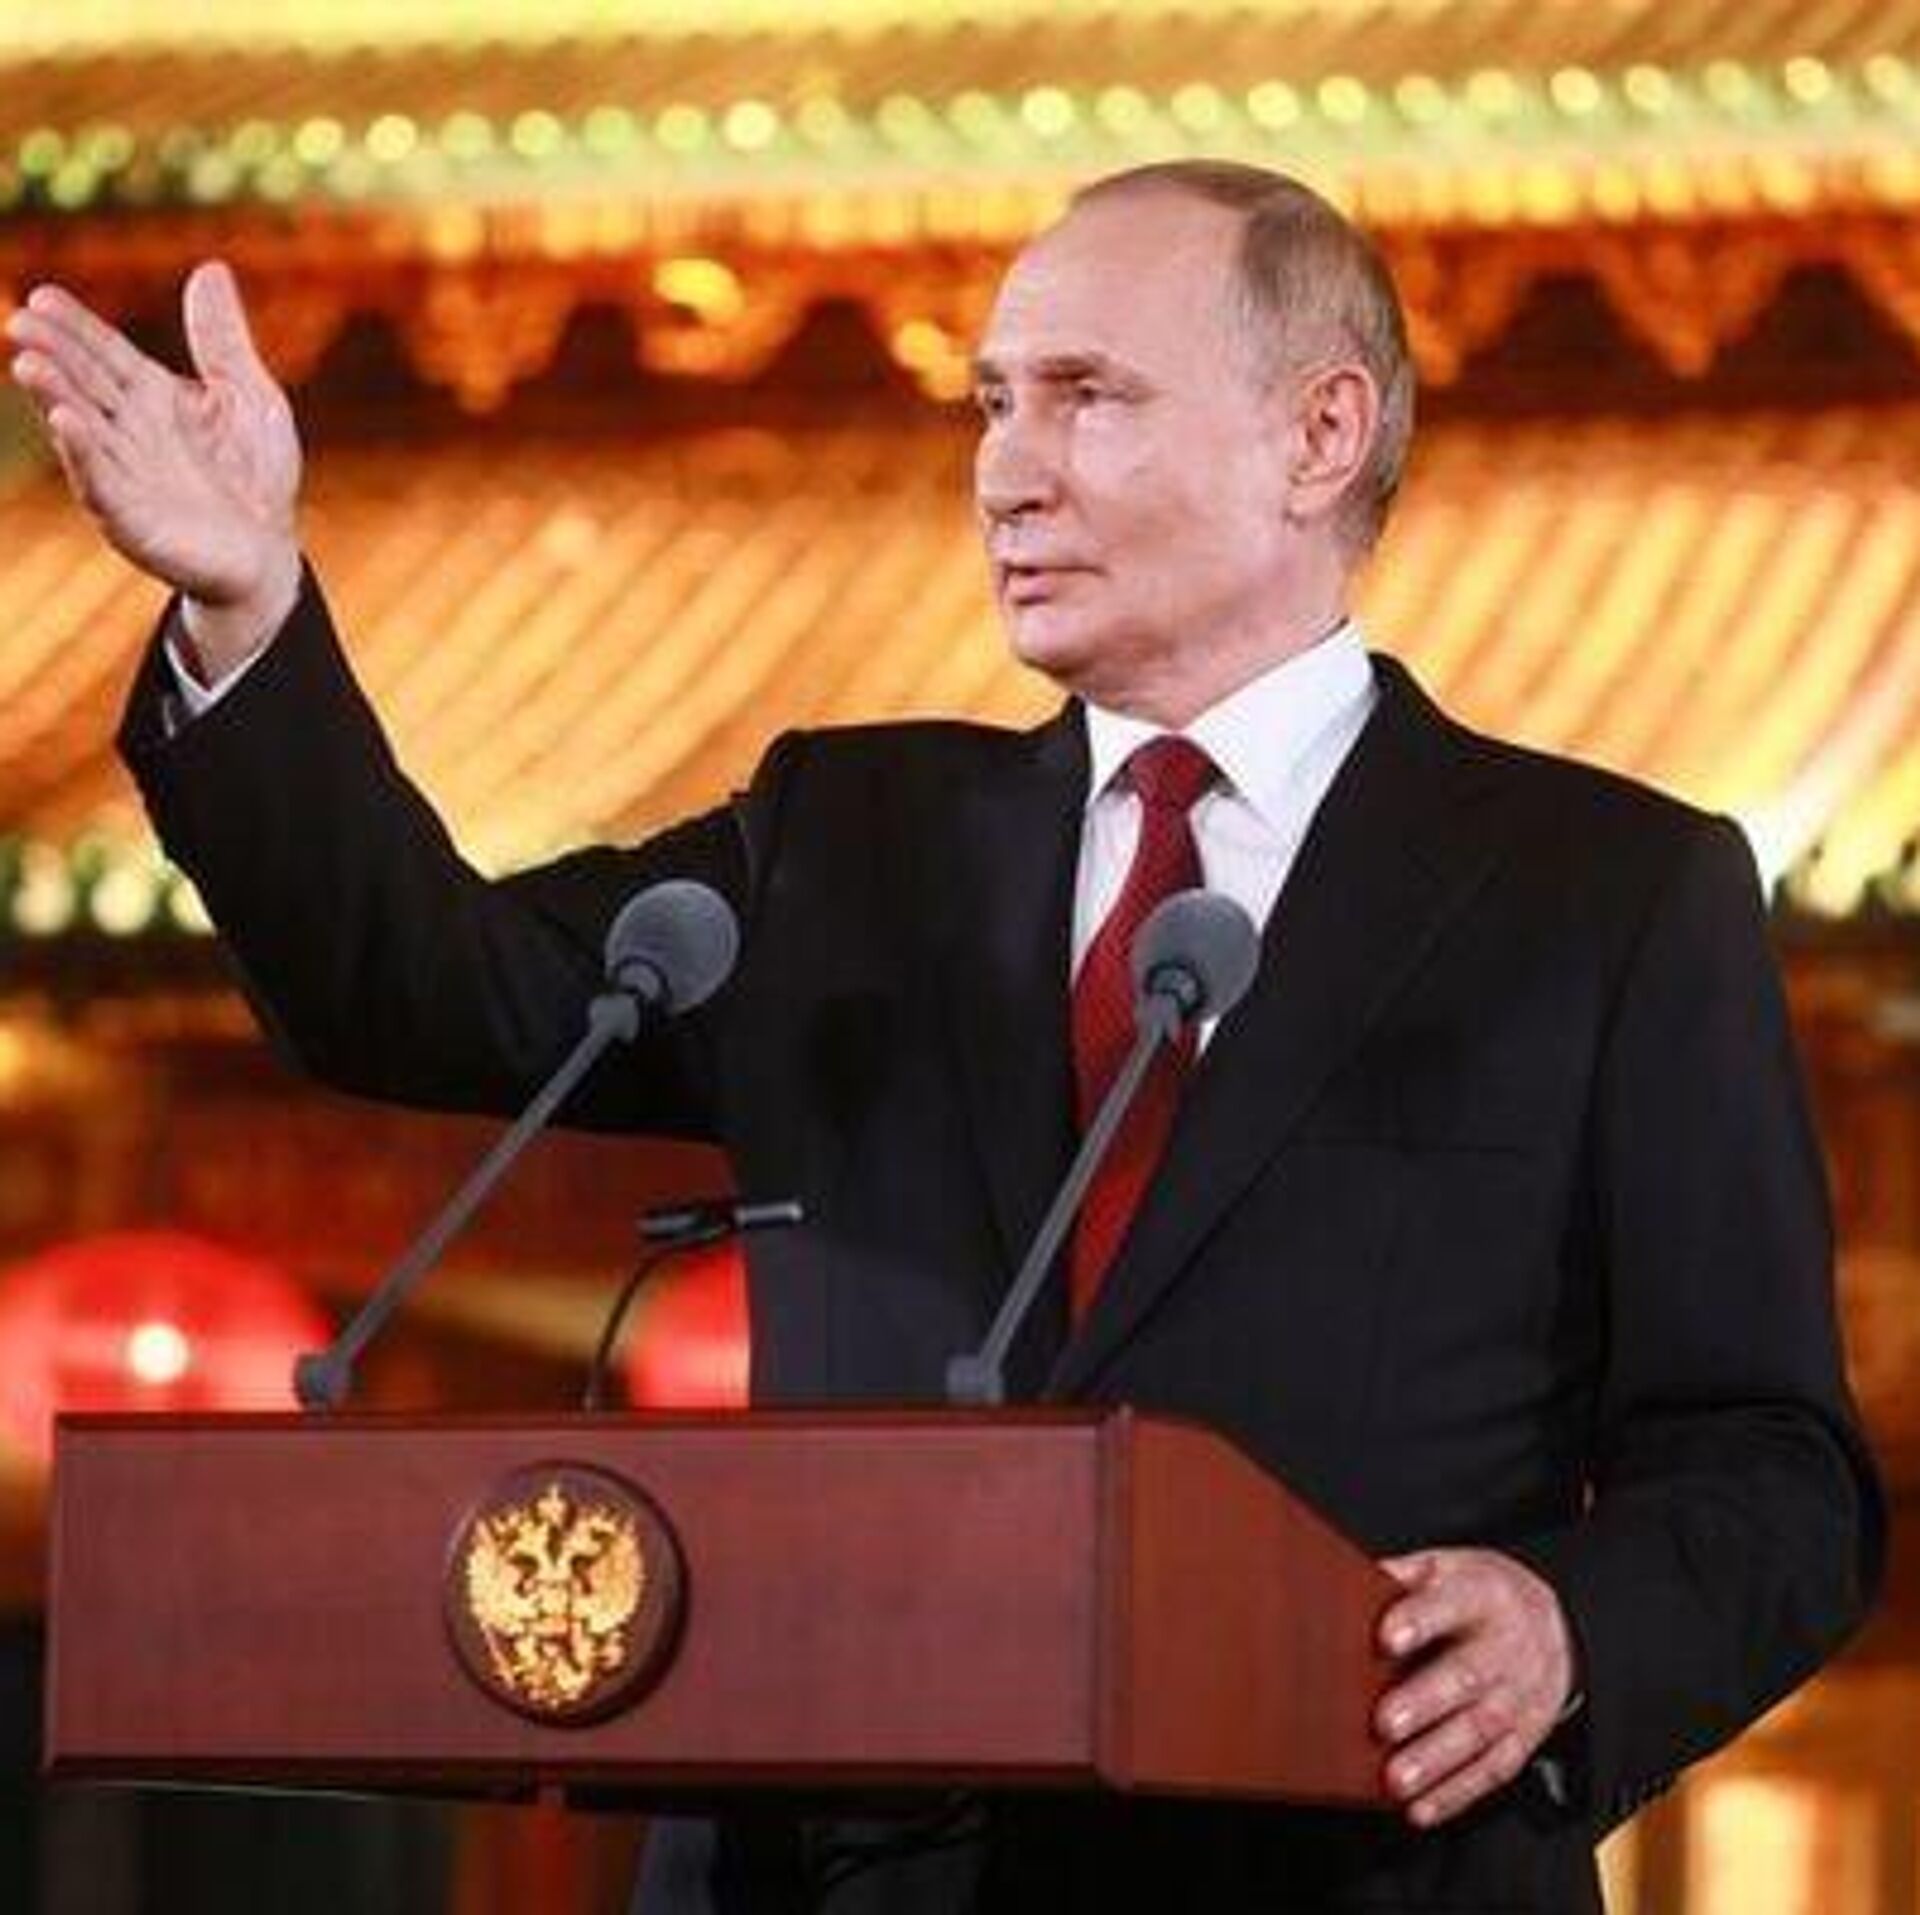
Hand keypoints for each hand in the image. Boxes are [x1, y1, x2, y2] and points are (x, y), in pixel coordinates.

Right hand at [5, 260, 302, 674]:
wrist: (269, 553)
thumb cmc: (256, 475)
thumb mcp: (251, 397)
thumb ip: (224, 341)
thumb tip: (211, 268)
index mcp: (153, 398)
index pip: (107, 354)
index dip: (76, 327)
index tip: (43, 297)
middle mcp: (129, 433)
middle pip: (86, 387)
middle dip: (54, 357)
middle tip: (21, 324)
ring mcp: (127, 477)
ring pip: (84, 433)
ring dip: (55, 401)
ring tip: (30, 368)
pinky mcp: (134, 521)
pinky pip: (103, 485)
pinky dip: (85, 456)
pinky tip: (67, 426)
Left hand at [1372, 1546, 1573, 1828]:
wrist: (1553, 1622)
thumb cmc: (1481, 1594)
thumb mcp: (1448, 1565)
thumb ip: (1405, 1575)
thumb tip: (1351, 1582)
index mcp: (1482, 1595)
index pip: (1450, 1604)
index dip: (1419, 1620)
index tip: (1386, 1639)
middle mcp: (1505, 1647)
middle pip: (1466, 1675)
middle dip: (1425, 1702)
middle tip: (1384, 1724)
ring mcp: (1519, 1695)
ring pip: (1480, 1731)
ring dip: (1437, 1760)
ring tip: (1396, 1779)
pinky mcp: (1526, 1736)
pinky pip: (1494, 1769)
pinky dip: (1458, 1793)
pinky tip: (1423, 1808)